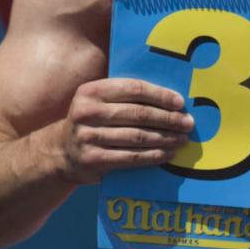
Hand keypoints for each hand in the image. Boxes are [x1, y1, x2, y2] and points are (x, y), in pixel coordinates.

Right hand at [59, 78, 193, 183]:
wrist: (61, 152)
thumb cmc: (91, 123)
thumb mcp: (98, 103)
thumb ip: (124, 97)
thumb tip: (169, 100)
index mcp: (92, 91)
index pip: (134, 89)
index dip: (160, 96)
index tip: (180, 103)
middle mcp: (88, 112)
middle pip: (139, 114)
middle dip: (168, 119)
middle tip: (188, 123)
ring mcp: (89, 137)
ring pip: (138, 137)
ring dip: (166, 138)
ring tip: (183, 139)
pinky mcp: (94, 159)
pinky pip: (132, 157)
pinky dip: (154, 156)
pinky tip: (168, 153)